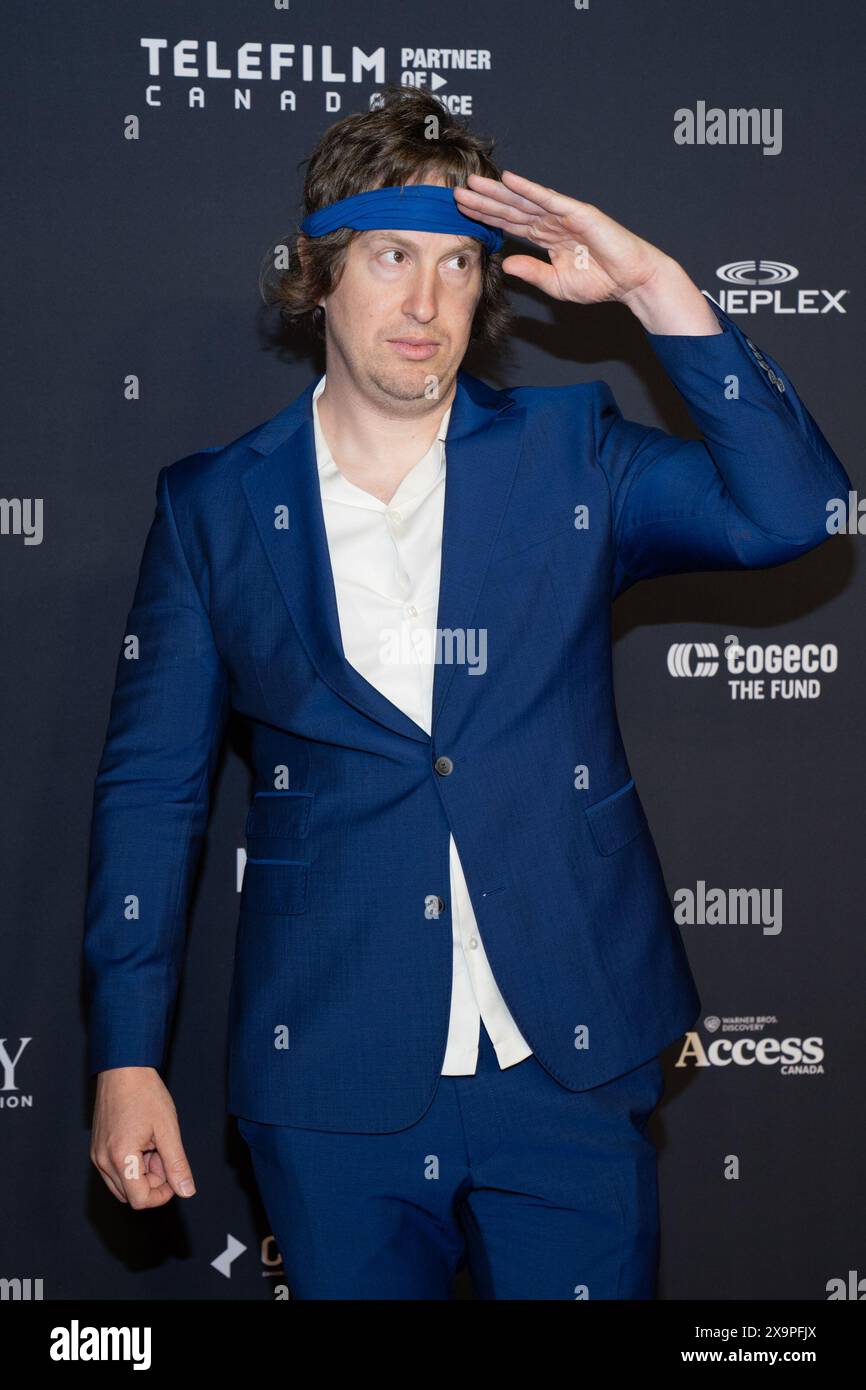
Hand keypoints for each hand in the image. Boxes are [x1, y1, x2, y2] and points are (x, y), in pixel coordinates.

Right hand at [90, 1067, 195, 1207]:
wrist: (122, 1068)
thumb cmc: (145, 1093)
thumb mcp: (168, 1129)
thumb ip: (177, 1164)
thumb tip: (187, 1191)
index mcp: (120, 1157)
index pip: (140, 1200)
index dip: (162, 1194)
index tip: (174, 1175)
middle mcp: (102, 1161)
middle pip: (131, 1195)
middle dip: (153, 1182)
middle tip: (164, 1153)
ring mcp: (97, 1155)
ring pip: (123, 1185)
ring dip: (142, 1175)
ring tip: (154, 1146)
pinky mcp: (96, 1149)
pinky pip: (115, 1171)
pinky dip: (132, 1166)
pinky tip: (143, 1143)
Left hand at [453, 169, 674, 305]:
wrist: (630, 281)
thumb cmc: (600, 281)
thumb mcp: (556, 284)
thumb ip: (531, 273)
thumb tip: (505, 264)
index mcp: (545, 238)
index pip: (508, 224)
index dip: (485, 218)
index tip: (460, 213)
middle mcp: (551, 222)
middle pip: (510, 209)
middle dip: (483, 201)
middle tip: (455, 193)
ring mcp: (563, 215)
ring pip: (523, 201)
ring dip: (498, 192)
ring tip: (473, 183)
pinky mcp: (577, 212)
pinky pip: (548, 199)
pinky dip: (529, 189)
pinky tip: (510, 180)